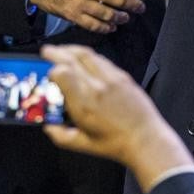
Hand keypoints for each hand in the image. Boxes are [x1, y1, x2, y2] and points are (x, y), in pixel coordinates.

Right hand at [41, 45, 192, 193]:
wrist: (146, 140)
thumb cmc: (116, 144)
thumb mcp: (83, 144)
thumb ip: (61, 135)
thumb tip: (48, 127)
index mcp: (84, 105)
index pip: (62, 74)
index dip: (52, 71)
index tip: (50, 75)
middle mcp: (96, 88)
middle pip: (72, 59)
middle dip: (56, 52)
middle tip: (47, 51)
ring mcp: (111, 80)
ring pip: (87, 55)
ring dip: (71, 50)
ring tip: (63, 50)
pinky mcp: (122, 77)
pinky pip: (102, 59)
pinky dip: (89, 55)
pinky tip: (84, 58)